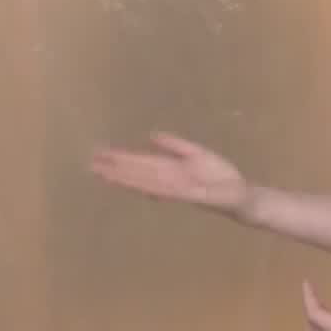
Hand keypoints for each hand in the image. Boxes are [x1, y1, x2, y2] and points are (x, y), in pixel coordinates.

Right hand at [90, 133, 259, 219]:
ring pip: (145, 181)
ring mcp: (176, 188)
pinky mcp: (189, 194)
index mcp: (169, 169)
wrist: (240, 194)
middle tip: (90, 164)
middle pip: (137, 172)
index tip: (100, 153)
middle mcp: (167, 179)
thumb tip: (151, 136)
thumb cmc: (220, 176)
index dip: (119, 158)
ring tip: (106, 174)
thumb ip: (175, 145)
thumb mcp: (196, 154)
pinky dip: (152, 186)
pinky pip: (167, 189)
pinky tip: (139, 183)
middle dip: (115, 168)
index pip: (139, 162)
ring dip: (126, 179)